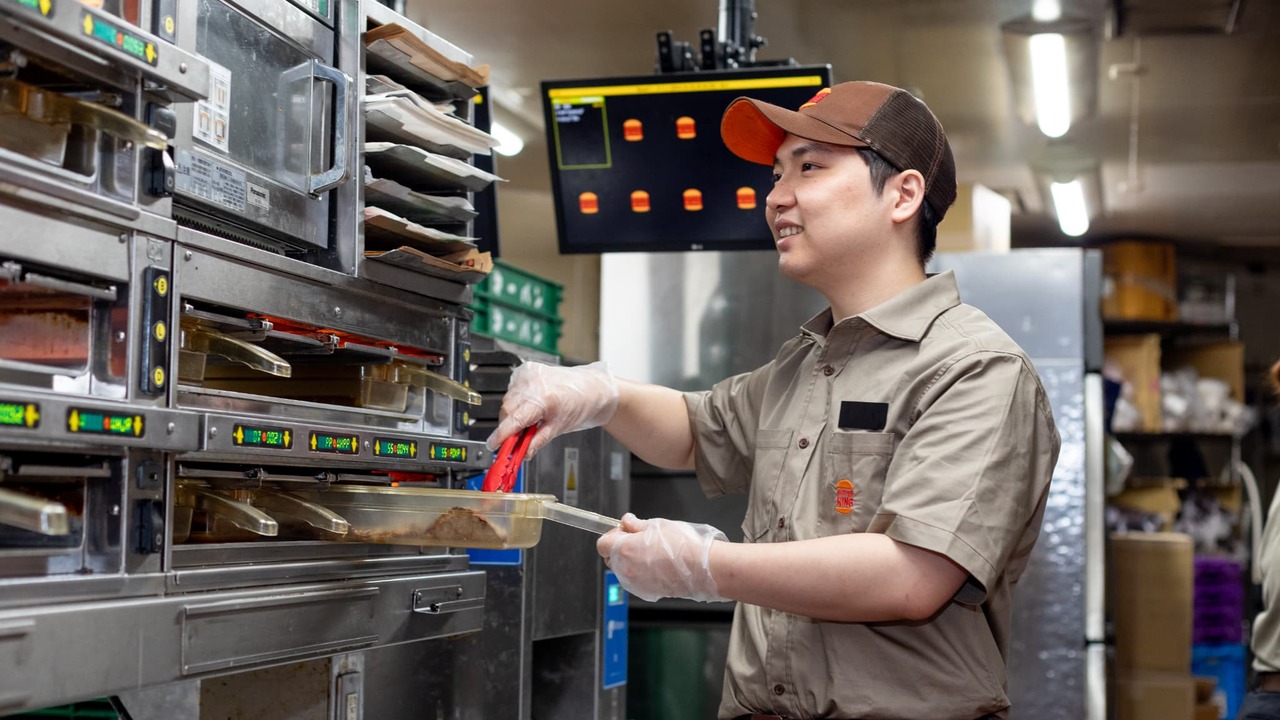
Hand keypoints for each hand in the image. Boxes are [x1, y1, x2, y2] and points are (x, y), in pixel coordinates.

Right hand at [487, 361, 618, 455]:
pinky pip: (512, 388)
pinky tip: (530, 403)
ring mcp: (529, 373)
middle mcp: (533, 383)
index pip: (514, 420)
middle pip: (507, 410)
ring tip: (531, 417)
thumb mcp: (558, 428)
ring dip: (513, 413)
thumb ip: (536, 442)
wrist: (591, 387)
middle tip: (518, 437)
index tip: (493, 444)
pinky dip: (517, 399)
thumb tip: (522, 453)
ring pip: (508, 399)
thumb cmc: (581, 404)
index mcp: (543, 398)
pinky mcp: (526, 369)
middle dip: (509, 426)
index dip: (501, 435)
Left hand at [597, 513, 727, 602]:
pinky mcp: (644, 592)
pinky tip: (656, 565)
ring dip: (629, 561)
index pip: (602, 543)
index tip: (624, 531)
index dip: (612, 535)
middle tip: (638, 540)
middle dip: (619, 548)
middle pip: (610, 557)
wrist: (701, 569)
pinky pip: (634, 580)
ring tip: (651, 553)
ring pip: (622, 570)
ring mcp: (634, 583)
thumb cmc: (682, 546)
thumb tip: (627, 522)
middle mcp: (625, 568)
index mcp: (625, 549)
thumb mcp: (657, 525)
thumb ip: (636, 525)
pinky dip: (639, 573)